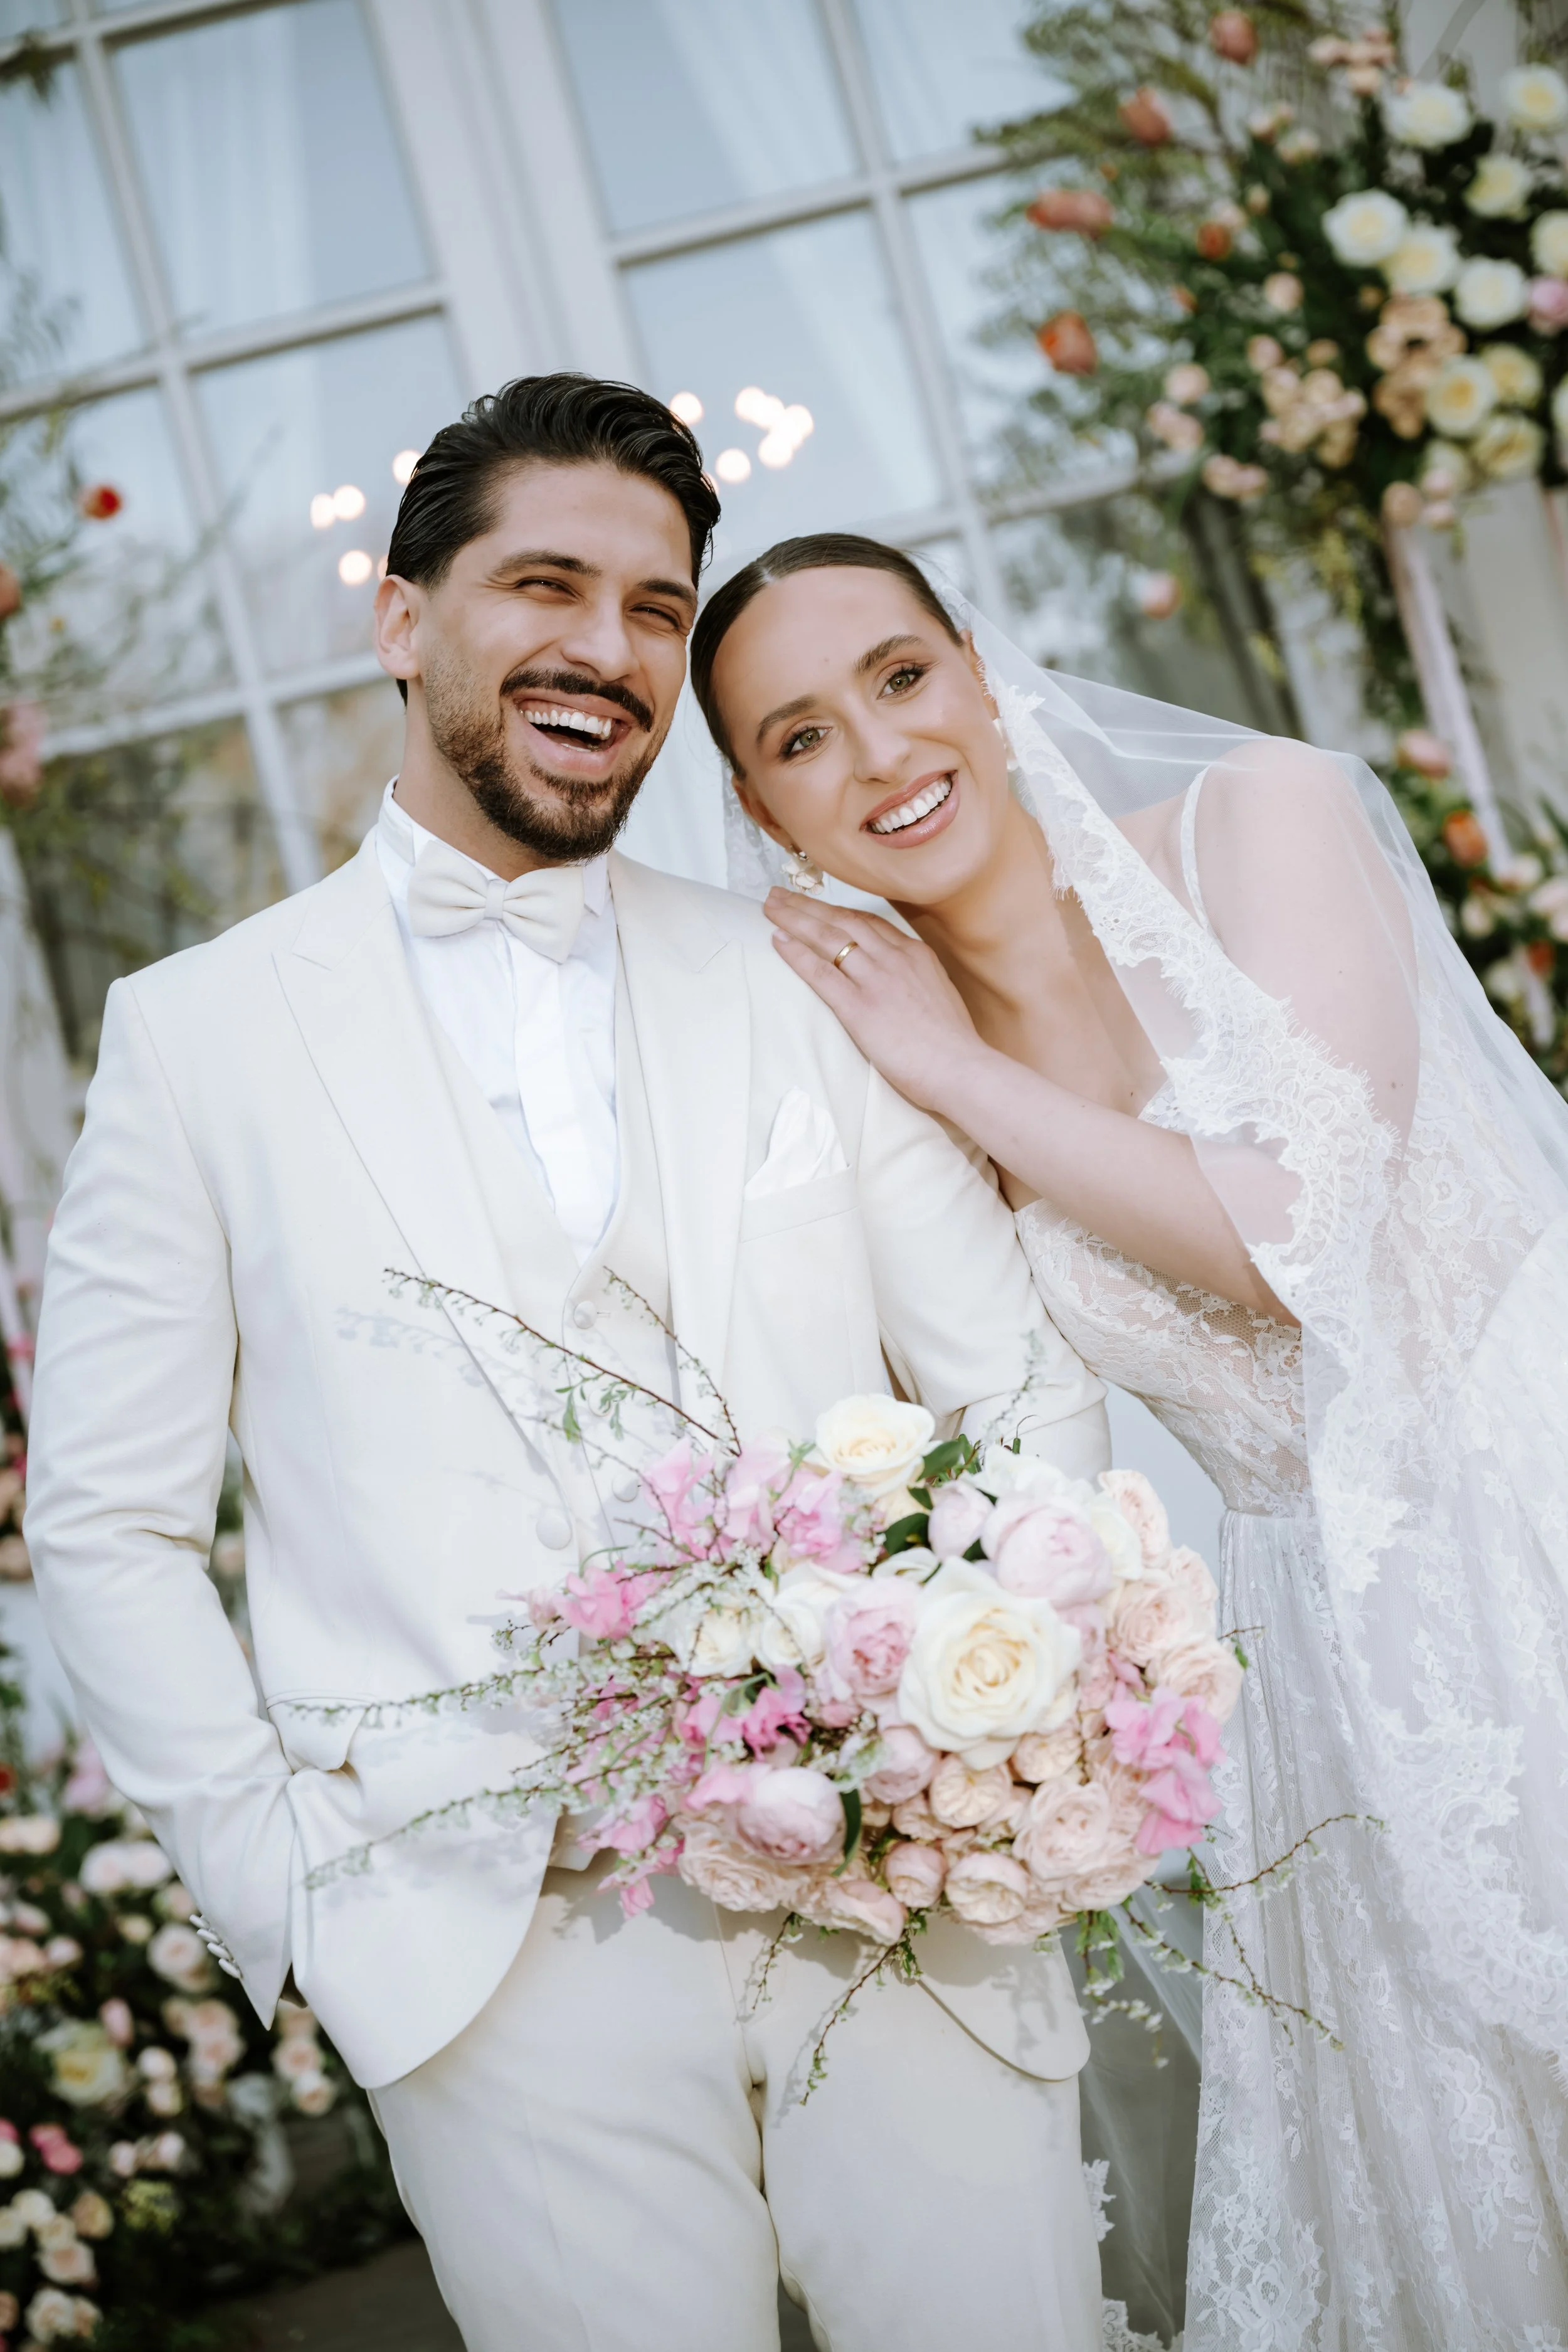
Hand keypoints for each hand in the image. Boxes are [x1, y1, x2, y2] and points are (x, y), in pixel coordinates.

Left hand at [764, 888, 984, 1114]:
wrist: (962, 1069)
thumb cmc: (954, 1045)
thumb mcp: (940, 997)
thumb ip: (918, 982)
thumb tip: (905, 986)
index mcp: (916, 955)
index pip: (869, 922)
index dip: (837, 911)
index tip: (817, 905)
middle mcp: (894, 958)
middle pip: (843, 921)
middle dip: (808, 905)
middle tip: (778, 894)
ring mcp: (876, 980)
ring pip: (828, 937)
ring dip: (794, 919)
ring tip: (770, 907)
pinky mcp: (859, 1007)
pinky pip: (820, 972)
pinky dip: (796, 953)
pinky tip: (778, 941)